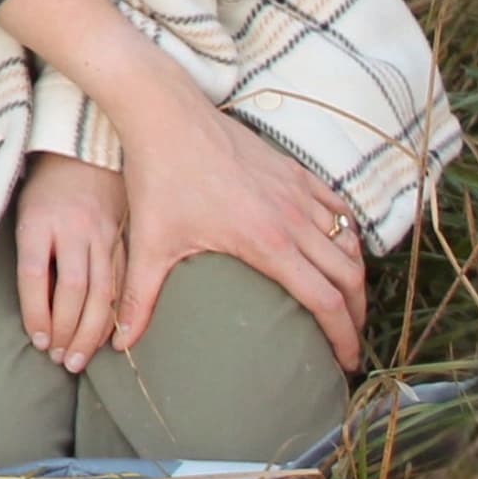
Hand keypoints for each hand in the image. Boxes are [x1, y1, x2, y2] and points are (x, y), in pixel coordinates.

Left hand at [14, 155, 125, 373]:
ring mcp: (104, 234)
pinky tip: (110, 338)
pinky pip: (124, 283)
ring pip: (103, 291)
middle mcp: (74, 228)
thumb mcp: (25, 213)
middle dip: (67, 330)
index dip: (36, 311)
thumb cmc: (45, 189)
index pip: (33, 274)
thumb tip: (37, 310)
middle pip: (73, 289)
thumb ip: (31, 256)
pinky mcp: (125, 239)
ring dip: (92, 331)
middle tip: (62, 360)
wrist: (85, 152)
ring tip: (80, 358)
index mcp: (39, 220)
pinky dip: (117, 314)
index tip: (38, 340)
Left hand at [116, 100, 365, 368]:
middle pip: (348, 278)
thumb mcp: (149, 243)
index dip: (344, 337)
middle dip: (357, 315)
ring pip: (349, 243)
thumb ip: (139, 297)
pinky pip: (337, 208)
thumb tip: (120, 342)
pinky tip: (339, 247)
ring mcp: (298, 191)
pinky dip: (347, 234)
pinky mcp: (293, 170)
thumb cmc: (158, 177)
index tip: (348, 363)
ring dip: (355, 276)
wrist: (165, 114)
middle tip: (351, 339)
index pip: (325, 302)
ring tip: (348, 301)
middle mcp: (294, 219)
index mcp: (268, 244)